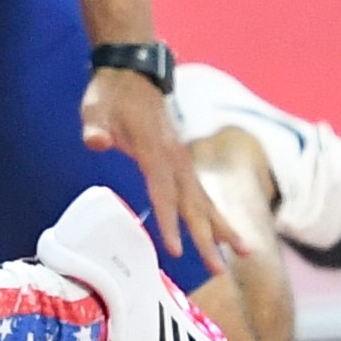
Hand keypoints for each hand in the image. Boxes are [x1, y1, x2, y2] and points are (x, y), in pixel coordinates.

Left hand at [81, 63, 243, 268]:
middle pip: (193, 204)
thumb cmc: (110, 95)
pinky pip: (201, 193)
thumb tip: (96, 141)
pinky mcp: (182, 162)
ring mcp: (182, 159)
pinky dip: (215, 215)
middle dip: (206, 237)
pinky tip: (226, 235)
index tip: (176, 251)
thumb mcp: (96, 107)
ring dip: (223, 228)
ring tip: (244, 253)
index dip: (169, 221)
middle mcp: (175, 157)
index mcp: (154, 149)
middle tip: (219, 268)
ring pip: (205, 200)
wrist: (131, 72)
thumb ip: (96, 127)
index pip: (163, 191)